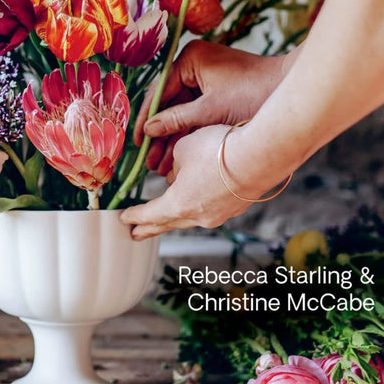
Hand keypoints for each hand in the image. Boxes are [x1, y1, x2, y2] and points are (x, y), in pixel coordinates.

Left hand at [120, 125, 247, 239]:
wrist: (260, 155)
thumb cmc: (217, 149)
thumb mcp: (183, 148)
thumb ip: (174, 162)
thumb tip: (177, 171)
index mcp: (178, 204)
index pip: (150, 214)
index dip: (135, 216)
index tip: (124, 219)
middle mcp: (198, 216)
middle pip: (167, 224)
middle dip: (150, 228)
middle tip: (136, 234)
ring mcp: (219, 214)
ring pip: (190, 218)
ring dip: (175, 218)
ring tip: (165, 218)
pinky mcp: (236, 207)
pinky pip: (210, 210)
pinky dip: (199, 206)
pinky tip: (199, 199)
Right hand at [133, 41, 292, 175]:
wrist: (289, 92)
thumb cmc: (253, 93)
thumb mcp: (211, 110)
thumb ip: (177, 119)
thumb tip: (149, 130)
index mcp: (189, 59)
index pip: (159, 91)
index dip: (146, 119)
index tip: (136, 142)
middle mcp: (194, 66)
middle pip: (168, 104)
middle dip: (160, 135)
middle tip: (147, 161)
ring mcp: (206, 80)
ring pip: (181, 113)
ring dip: (173, 139)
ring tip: (159, 167)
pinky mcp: (217, 94)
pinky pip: (196, 115)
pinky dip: (189, 135)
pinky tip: (178, 158)